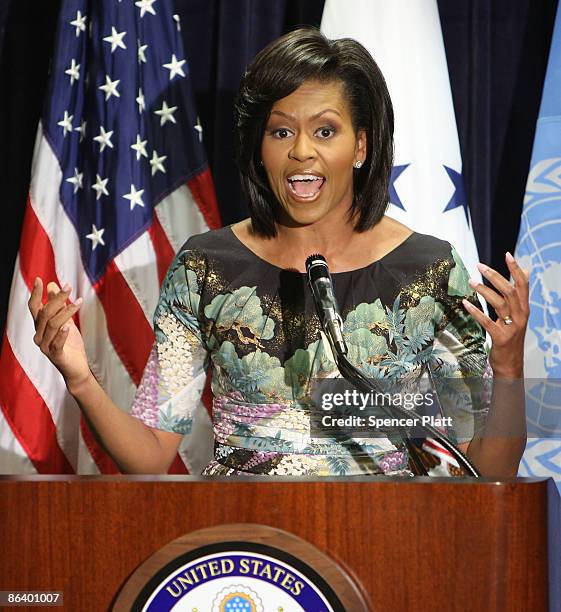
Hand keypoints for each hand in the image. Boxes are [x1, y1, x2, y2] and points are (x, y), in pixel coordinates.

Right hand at [28, 278, 90, 390]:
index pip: (34, 308)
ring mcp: (46, 347)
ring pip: (53, 325)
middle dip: (57, 298)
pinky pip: (57, 343)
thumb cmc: (71, 343)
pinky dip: (62, 334)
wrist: (77, 368)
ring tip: (79, 302)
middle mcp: (39, 336)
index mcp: (40, 326)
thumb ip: (59, 306)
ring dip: (66, 312)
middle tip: (69, 286)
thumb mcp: (66, 321)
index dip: (35, 294)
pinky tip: (68, 326)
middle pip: (45, 313)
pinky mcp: (56, 356)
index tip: (39, 280)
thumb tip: (52, 285)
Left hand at [462, 252, 528, 378]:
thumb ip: (519, 295)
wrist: (511, 364)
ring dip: (484, 290)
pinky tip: (465, 303)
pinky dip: (475, 311)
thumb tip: (526, 271)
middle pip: (510, 290)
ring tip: (470, 282)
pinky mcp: (500, 337)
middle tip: (479, 266)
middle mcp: (520, 315)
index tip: (508, 255)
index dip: (516, 269)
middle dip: (495, 276)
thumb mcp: (518, 314)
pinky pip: (487, 321)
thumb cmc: (511, 336)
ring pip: (500, 303)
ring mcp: (511, 327)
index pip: (523, 284)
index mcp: (524, 308)